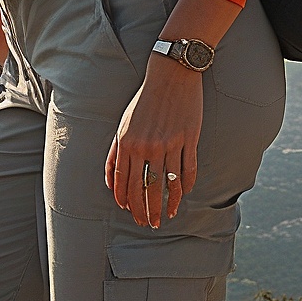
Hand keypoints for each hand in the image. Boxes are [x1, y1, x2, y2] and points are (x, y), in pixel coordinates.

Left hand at [106, 58, 201, 226]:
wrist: (171, 76)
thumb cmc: (144, 102)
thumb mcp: (123, 126)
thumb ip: (115, 154)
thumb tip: (112, 183)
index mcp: (128, 143)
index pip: (125, 182)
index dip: (128, 201)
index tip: (131, 213)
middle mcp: (147, 146)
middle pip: (146, 188)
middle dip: (146, 210)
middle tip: (149, 224)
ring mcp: (170, 143)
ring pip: (169, 183)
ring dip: (167, 204)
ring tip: (167, 216)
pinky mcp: (189, 139)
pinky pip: (188, 170)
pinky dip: (186, 186)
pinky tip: (183, 195)